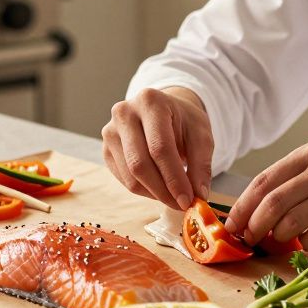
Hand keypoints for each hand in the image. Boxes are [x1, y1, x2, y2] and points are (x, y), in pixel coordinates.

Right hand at [100, 87, 212, 209]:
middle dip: (163, 191)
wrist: (163, 112)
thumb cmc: (183, 122)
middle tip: (181, 205)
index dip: (174, 178)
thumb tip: (199, 195)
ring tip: (173, 196)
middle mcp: (124, 113)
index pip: (160, 148)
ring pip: (130, 176)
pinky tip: (160, 188)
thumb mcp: (201, 135)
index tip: (187, 200)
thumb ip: (201, 165)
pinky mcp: (106, 149)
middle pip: (139, 163)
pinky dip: (144, 190)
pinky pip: (123, 179)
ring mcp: (110, 131)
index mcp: (150, 102)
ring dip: (154, 194)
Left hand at [223, 140, 307, 249]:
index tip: (231, 224)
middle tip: (248, 239)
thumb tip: (263, 206)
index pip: (264, 180)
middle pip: (274, 202)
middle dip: (254, 225)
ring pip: (295, 220)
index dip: (243, 205)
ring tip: (278, 241)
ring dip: (280, 236)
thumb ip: (300, 177)